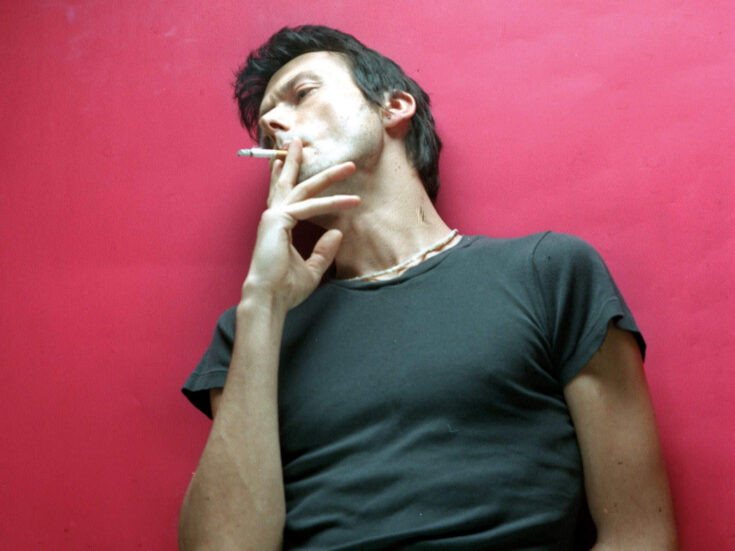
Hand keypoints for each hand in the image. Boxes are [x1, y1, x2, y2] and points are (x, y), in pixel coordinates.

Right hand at [243, 139, 358, 311]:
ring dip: (327, 174)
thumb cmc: (286, 288)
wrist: (269, 298)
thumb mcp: (313, 268)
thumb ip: (324, 250)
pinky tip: (353, 200)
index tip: (281, 158)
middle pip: (290, 182)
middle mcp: (273, 216)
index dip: (283, 175)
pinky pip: (310, 207)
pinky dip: (332, 203)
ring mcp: (274, 216)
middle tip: (302, 141)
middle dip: (297, 160)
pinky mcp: (278, 220)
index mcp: (277, 225)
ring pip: (303, 188)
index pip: (284, 195)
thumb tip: (338, 232)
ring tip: (349, 165)